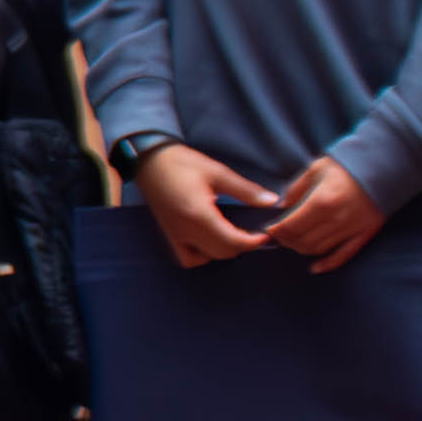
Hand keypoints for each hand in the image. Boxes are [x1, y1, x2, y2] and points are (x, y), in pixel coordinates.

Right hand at [134, 140, 280, 270]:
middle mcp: (185, 229)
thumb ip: (245, 190)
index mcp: (198, 213)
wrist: (149, 161)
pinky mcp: (170, 235)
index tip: (266, 233)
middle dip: (242, 245)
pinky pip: (188, 258)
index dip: (253, 241)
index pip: (232, 241)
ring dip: (224, 250)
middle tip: (254, 231)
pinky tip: (210, 240)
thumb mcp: (217, 172)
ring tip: (233, 234)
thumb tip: (272, 202)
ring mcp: (175, 235)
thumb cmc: (182, 163)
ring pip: (207, 258)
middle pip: (223, 252)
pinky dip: (203, 255)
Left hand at [260, 156, 391, 273]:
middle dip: (286, 241)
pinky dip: (328, 264)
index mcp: (321, 202)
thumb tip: (282, 207)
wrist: (384, 164)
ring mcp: (353, 228)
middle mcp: (337, 219)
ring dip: (302, 249)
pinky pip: (344, 255)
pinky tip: (315, 268)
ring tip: (294, 242)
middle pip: (303, 241)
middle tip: (280, 236)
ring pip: (319, 249)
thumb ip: (296, 190)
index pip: (290, 227)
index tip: (270, 230)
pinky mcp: (366, 233)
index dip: (276, 232)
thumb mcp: (315, 170)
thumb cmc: (345, 166)